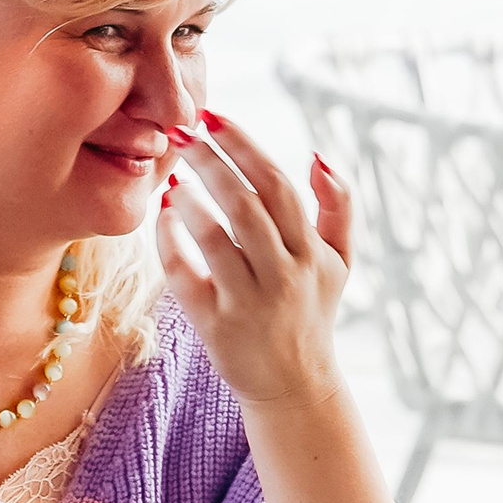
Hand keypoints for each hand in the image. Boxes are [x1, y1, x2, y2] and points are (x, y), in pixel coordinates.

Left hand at [158, 111, 350, 407]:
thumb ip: (338, 206)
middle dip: (210, 161)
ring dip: (189, 198)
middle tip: (182, 131)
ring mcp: (249, 302)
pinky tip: (164, 215)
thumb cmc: (311, 312)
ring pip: (214, 238)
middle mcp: (284, 276)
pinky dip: (170, 240)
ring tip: (172, 172)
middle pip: (244, 203)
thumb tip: (318, 156)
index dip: (244, 146)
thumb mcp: (339, 261)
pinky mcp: (217, 326)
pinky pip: (185, 275)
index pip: (277, 185)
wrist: (295, 386)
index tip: (214, 116)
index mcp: (312, 253)